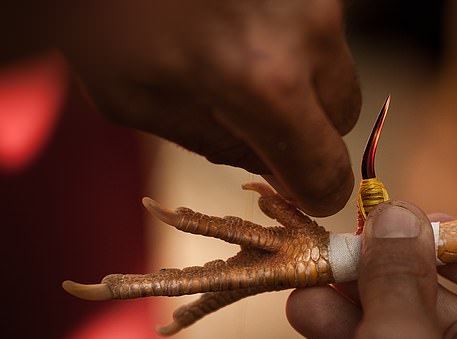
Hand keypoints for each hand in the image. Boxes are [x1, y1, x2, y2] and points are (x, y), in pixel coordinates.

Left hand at [56, 0, 360, 215]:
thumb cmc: (103, 10)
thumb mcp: (142, 102)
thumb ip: (221, 148)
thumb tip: (279, 169)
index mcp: (265, 84)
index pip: (327, 173)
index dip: (315, 192)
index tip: (299, 188)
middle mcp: (309, 33)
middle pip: (343, 115)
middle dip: (309, 127)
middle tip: (256, 114)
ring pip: (334, 65)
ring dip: (299, 76)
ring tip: (238, 52)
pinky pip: (316, 26)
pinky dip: (288, 37)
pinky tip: (241, 21)